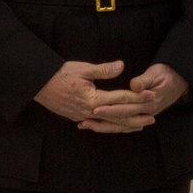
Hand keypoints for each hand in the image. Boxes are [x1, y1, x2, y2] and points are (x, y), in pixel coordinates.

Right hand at [35, 60, 154, 132]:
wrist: (38, 85)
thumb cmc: (60, 74)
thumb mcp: (83, 69)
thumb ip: (103, 70)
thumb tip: (121, 66)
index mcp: (93, 99)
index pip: (120, 99)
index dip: (137, 97)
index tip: (151, 95)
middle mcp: (90, 111)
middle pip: (118, 116)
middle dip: (137, 115)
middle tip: (153, 115)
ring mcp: (84, 117)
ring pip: (110, 124)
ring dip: (127, 125)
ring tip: (142, 125)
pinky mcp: (79, 117)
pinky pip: (100, 125)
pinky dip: (112, 126)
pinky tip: (120, 126)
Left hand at [81, 63, 188, 133]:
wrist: (179, 81)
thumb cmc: (166, 74)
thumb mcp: (156, 73)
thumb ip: (144, 80)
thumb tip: (134, 85)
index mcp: (148, 103)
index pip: (125, 109)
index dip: (110, 110)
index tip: (95, 109)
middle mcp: (145, 113)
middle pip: (120, 121)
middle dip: (102, 121)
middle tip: (84, 121)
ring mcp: (143, 116)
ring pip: (120, 126)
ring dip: (103, 127)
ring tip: (85, 125)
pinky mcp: (140, 116)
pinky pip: (124, 125)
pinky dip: (111, 126)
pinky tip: (97, 126)